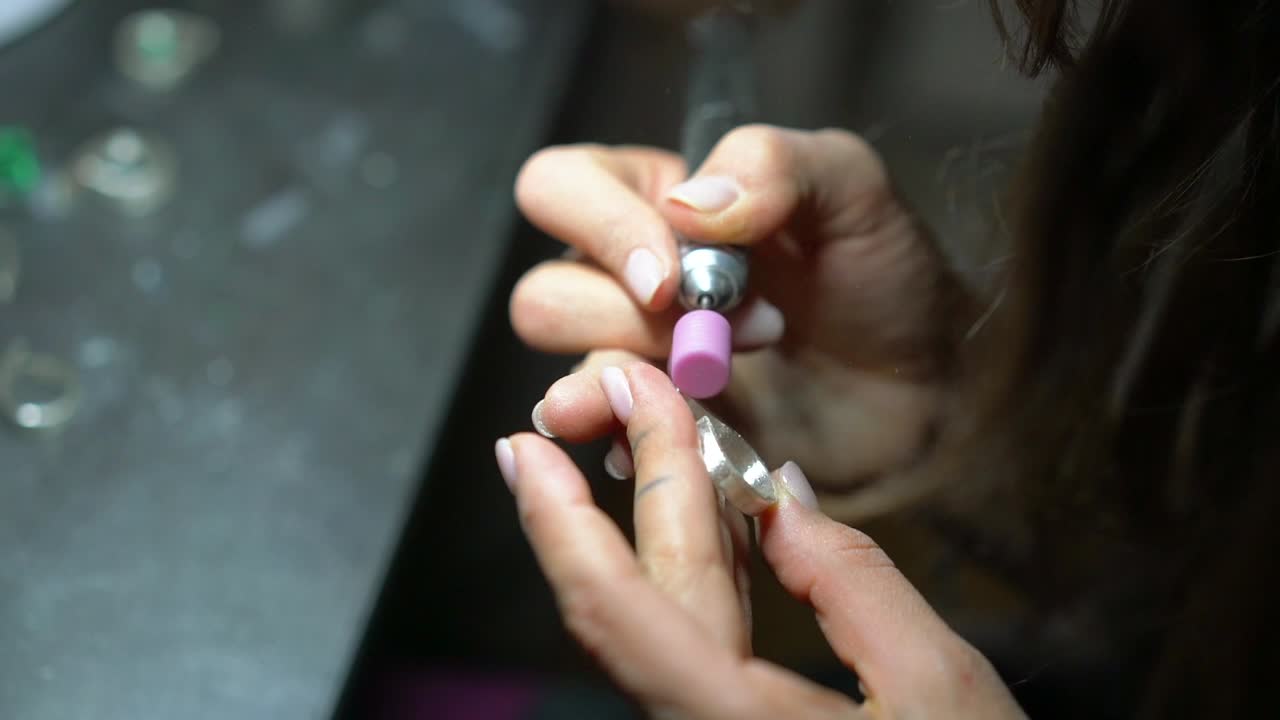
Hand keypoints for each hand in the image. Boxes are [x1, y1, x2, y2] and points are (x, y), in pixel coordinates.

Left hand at [496, 361, 1024, 718]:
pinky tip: (713, 525)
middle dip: (611, 493)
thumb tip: (780, 500)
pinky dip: (700, 578)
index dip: (559, 522)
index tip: (524, 446)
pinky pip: (695, 651)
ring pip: (660, 626)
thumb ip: (854, 585)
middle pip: (633, 602)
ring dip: (652, 528)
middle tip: (601, 400)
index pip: (616, 611)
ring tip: (647, 441)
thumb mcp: (941, 688)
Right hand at [512, 126, 969, 499]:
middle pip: (544, 295)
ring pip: (565, 372)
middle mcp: (628, 280)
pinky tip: (694, 434)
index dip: (599, 230)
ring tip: (728, 380)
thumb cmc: (886, 281)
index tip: (672, 276)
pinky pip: (607, 440)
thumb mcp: (851, 189)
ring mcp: (639, 363)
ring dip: (639, 380)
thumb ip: (773, 164)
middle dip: (629, 319)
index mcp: (657, 201)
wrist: (928, 392)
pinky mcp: (660, 432)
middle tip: (739, 327)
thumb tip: (685, 205)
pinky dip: (637, 440)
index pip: (558, 190)